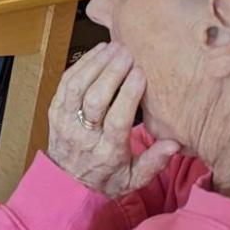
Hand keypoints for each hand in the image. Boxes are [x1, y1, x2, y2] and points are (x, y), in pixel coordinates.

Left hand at [46, 42, 179, 197]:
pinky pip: (65, 83)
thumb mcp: (134, 179)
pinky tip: (97, 52)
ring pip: (77, 86)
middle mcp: (84, 135)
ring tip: (113, 47)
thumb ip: (154, 162)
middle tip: (127, 53)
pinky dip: (81, 64)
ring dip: (96, 63)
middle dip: (112, 73)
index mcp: (107, 152)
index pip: (117, 119)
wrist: (67, 182)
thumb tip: (174, 143)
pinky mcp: (54, 110)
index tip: (141, 74)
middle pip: (95, 98)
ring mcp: (65, 121)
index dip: (129, 94)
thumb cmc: (107, 177)